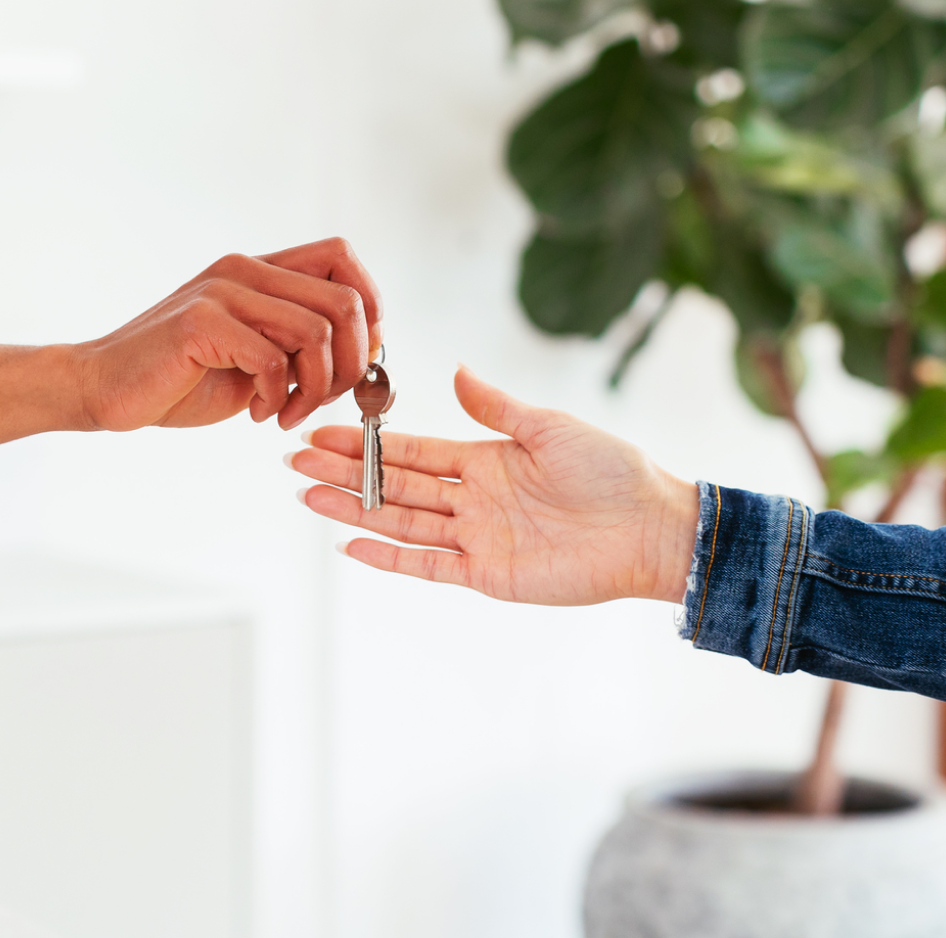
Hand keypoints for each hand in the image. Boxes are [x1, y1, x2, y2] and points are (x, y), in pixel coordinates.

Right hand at [0, 237, 383, 445]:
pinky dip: (275, 395)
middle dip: (353, 363)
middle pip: (344, 300)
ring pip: (316, 331)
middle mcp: (243, 269)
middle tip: (322, 398)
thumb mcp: (255, 358)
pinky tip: (255, 412)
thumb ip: (300, 346)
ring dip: (315, 387)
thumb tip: (368, 353)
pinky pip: (272, 357)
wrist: (104, 388)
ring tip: (285, 411)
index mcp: (258, 270)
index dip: (368, 308)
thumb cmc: (179, 379)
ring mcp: (222, 291)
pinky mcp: (201, 322)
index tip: (356, 358)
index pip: (341, 259)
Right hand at [288, 367, 698, 604]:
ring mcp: (476, 537)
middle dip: (343, 473)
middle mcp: (472, 498)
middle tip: (295, 461)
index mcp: (483, 458)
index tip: (322, 432)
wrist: (650, 527)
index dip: (366, 443)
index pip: (410, 450)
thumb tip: (455, 372)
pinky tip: (350, 546)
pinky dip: (389, 557)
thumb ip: (495, 407)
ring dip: (353, 510)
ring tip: (308, 496)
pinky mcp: (487, 574)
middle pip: (393, 486)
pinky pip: (427, 565)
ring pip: (399, 522)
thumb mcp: (548, 426)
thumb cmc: (610, 470)